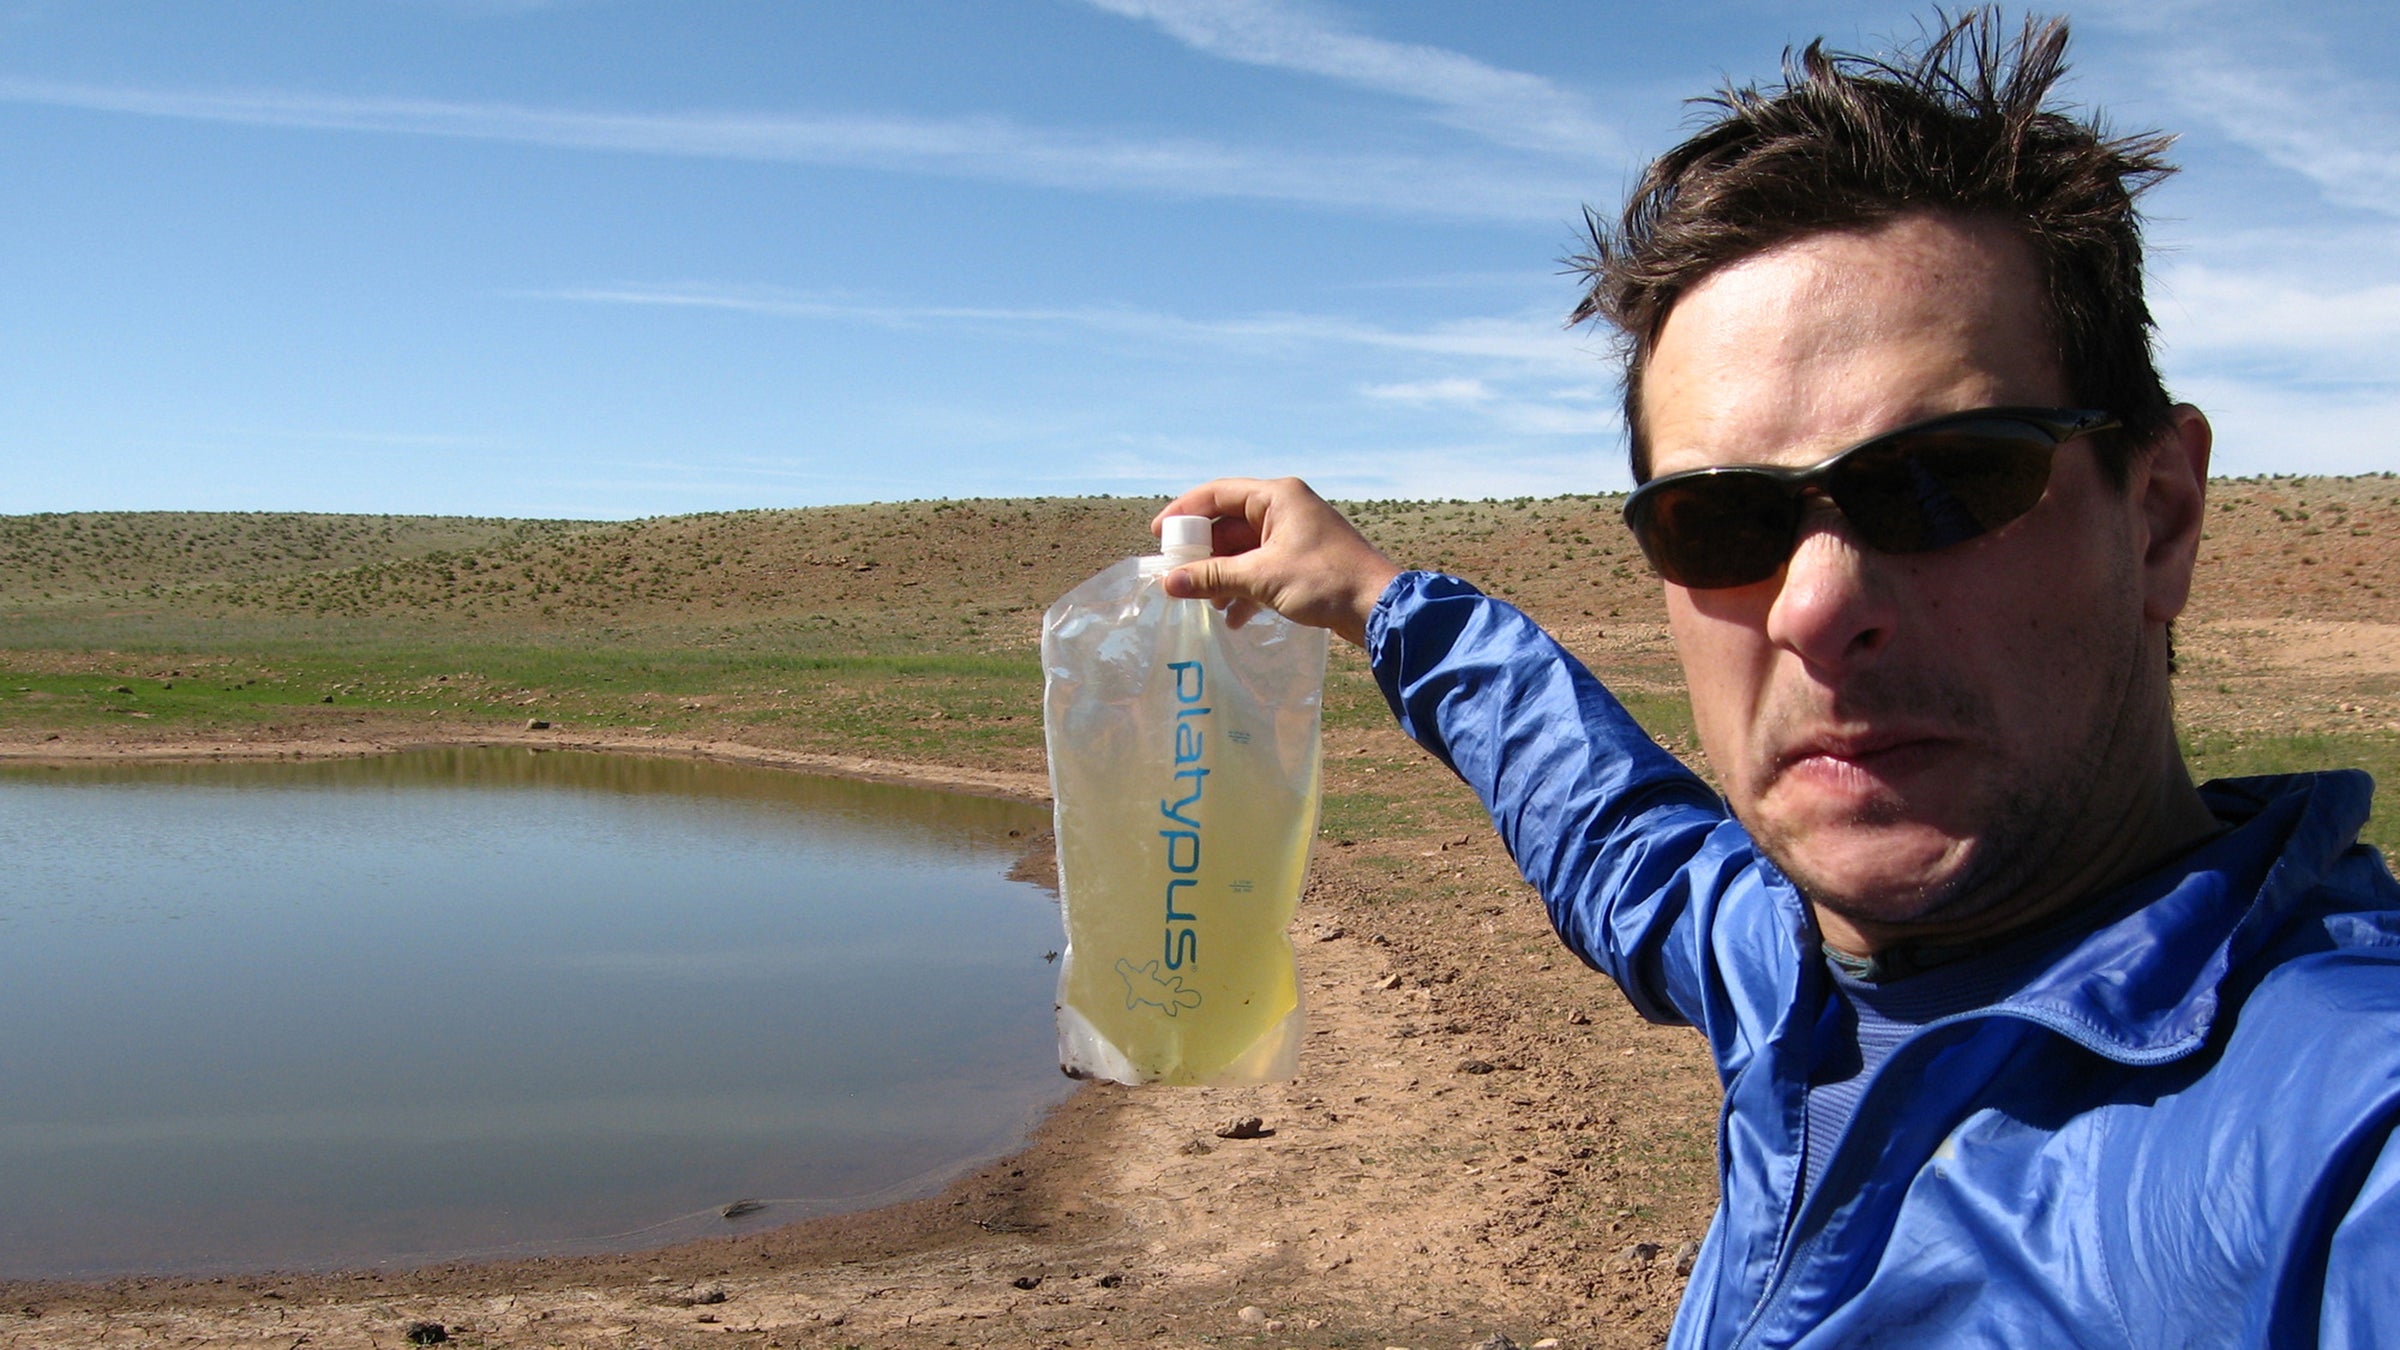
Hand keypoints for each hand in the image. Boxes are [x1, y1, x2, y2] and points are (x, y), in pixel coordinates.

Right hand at [1150, 477, 1400, 645]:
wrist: (1378, 608)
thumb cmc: (1323, 581)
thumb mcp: (1261, 578)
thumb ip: (1212, 577)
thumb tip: (1169, 582)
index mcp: (1277, 496)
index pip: (1217, 494)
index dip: (1184, 512)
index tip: (1159, 536)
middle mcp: (1285, 509)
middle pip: (1229, 524)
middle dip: (1204, 553)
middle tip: (1178, 577)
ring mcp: (1295, 535)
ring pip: (1245, 550)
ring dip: (1224, 576)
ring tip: (1207, 604)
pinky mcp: (1303, 562)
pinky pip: (1262, 568)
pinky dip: (1245, 589)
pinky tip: (1235, 619)